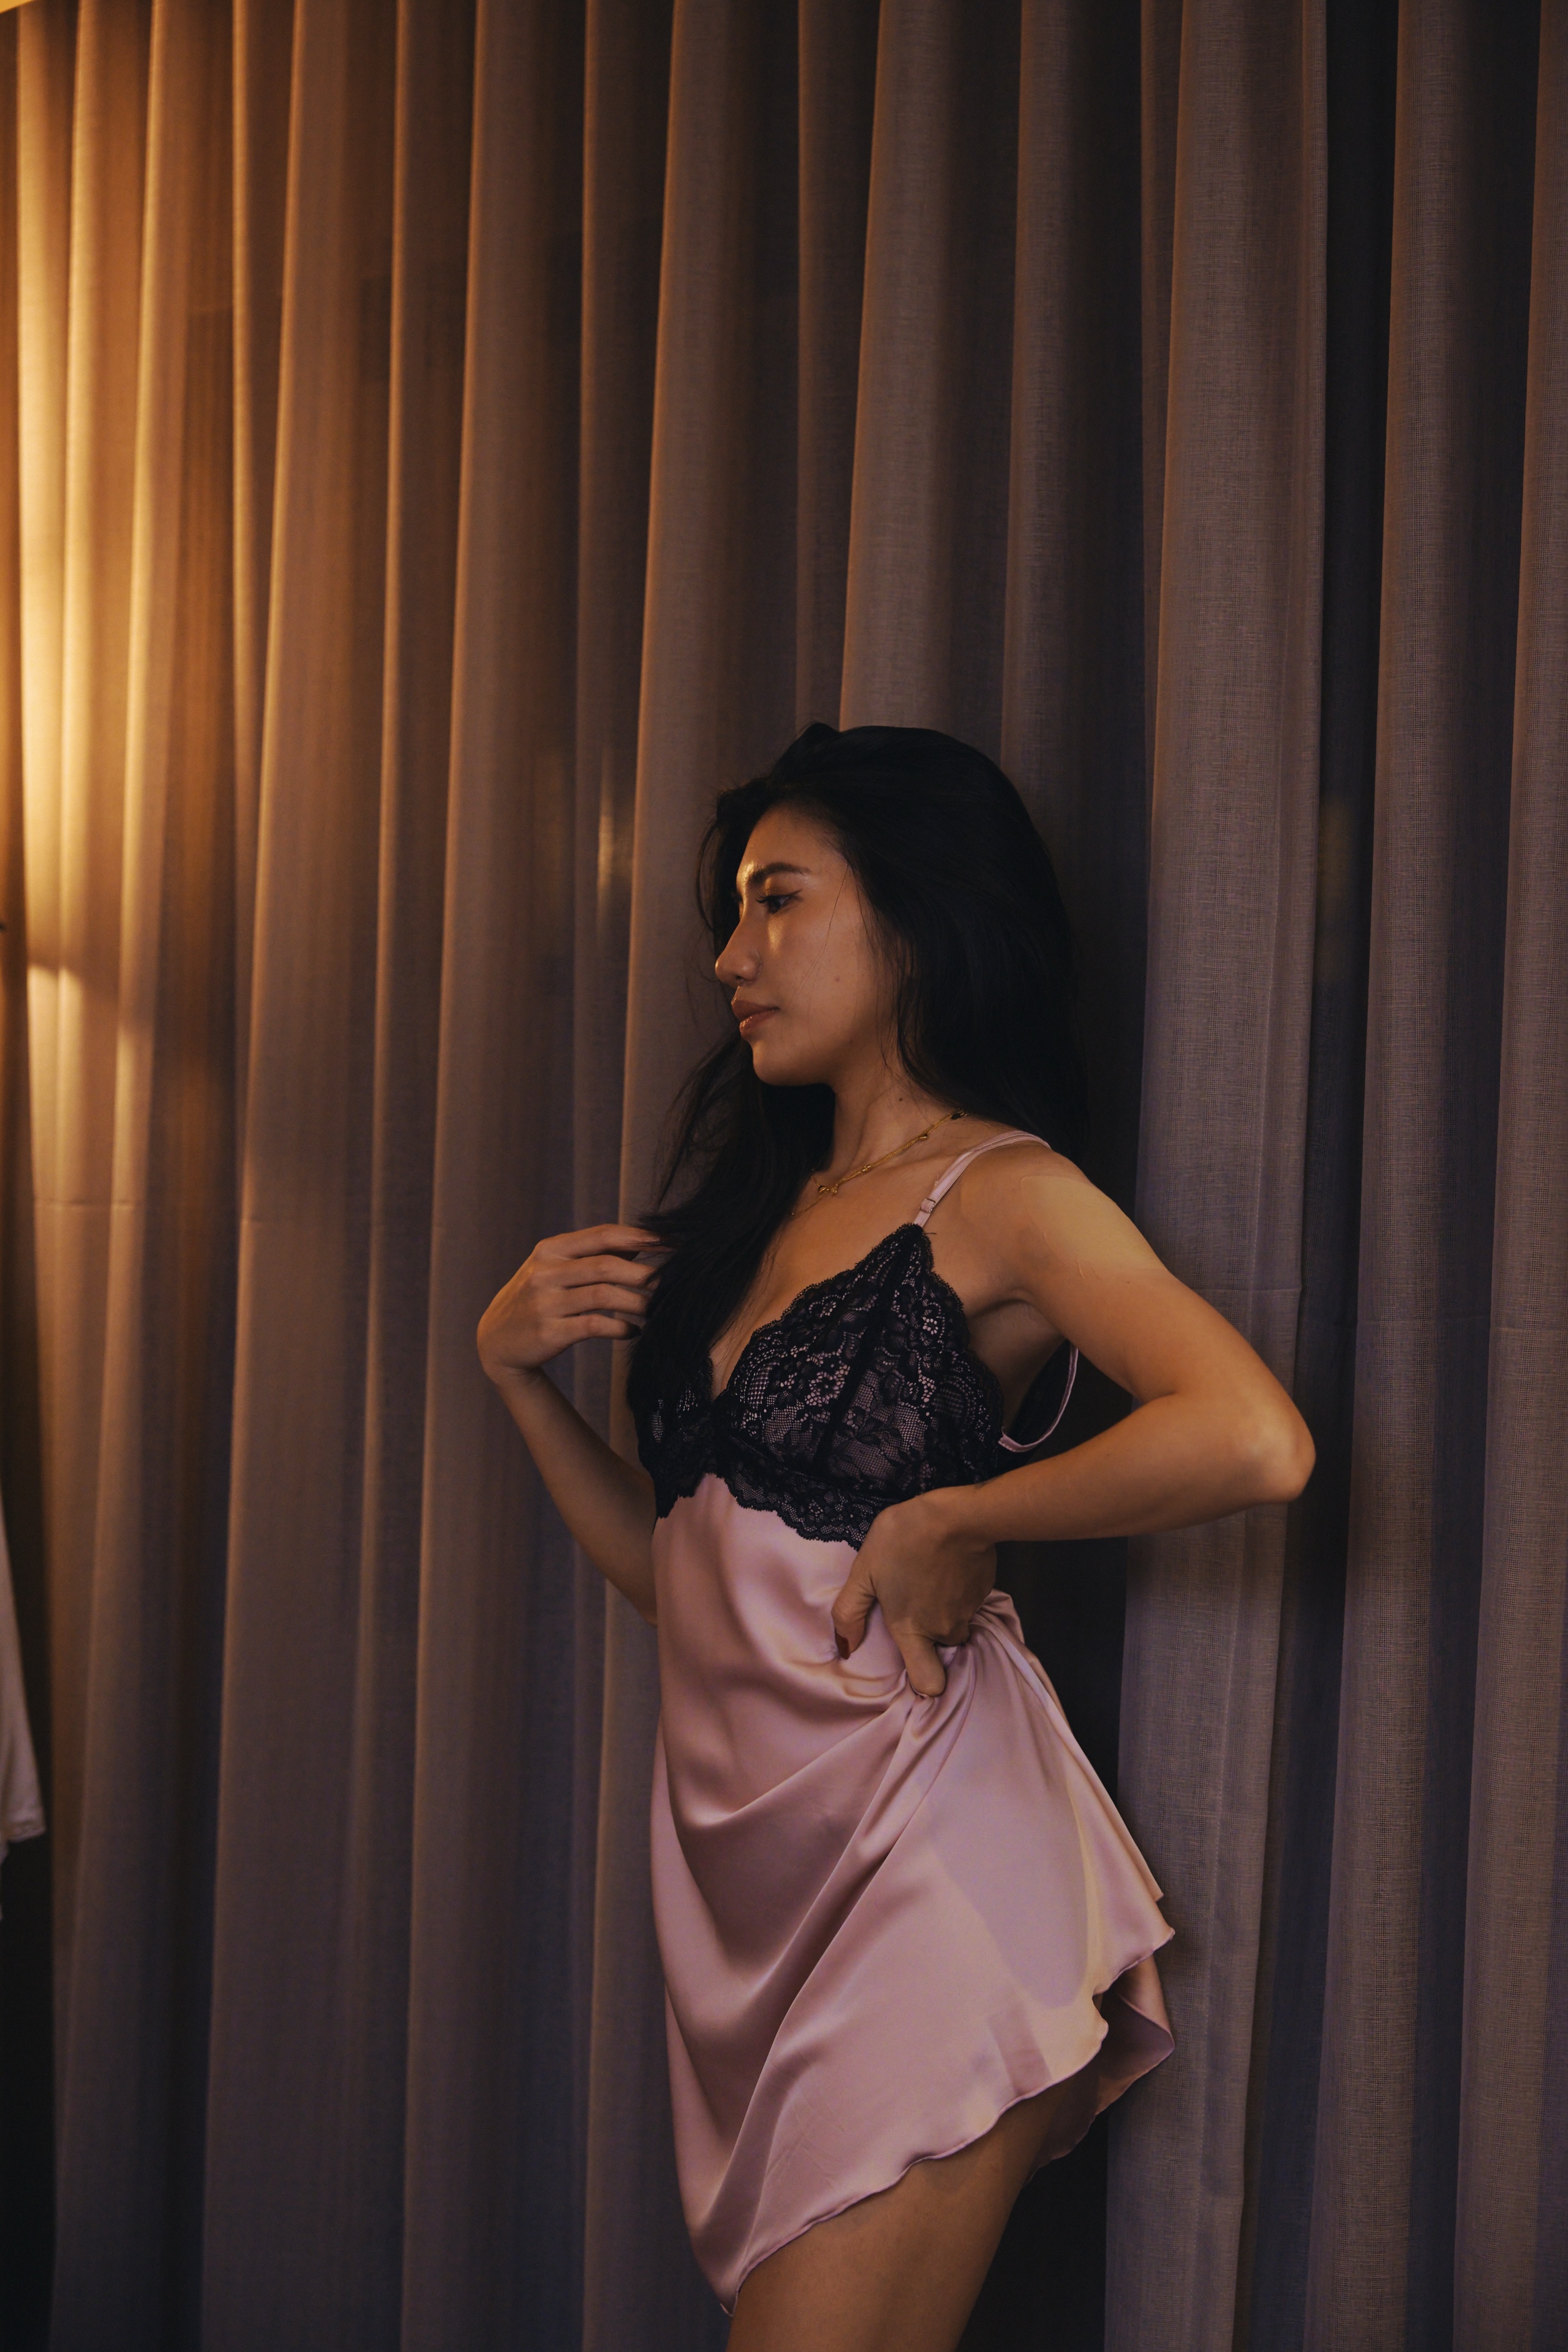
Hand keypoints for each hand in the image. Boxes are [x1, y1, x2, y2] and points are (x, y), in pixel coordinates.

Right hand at [476, 1224, 665, 1383]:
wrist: (497, 1340)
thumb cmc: (538, 1298)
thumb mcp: (555, 1269)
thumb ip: (593, 1255)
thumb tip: (644, 1242)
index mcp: (550, 1249)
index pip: (602, 1235)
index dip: (640, 1238)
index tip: (672, 1243)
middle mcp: (545, 1272)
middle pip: (606, 1265)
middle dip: (645, 1274)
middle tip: (674, 1282)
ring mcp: (545, 1302)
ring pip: (604, 1295)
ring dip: (638, 1302)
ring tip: (657, 1309)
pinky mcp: (549, 1332)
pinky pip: (594, 1326)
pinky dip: (620, 1327)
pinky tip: (633, 1331)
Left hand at [830, 1490, 997, 1699]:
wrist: (956, 1515)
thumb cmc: (903, 1540)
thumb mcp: (864, 1571)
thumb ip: (850, 1612)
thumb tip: (845, 1648)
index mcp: (912, 1630)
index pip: (930, 1683)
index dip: (925, 1681)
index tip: (916, 1660)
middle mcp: (944, 1629)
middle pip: (941, 1646)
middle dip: (930, 1628)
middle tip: (915, 1596)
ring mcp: (969, 1611)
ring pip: (956, 1620)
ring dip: (945, 1605)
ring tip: (929, 1573)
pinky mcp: (985, 1590)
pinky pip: (970, 1599)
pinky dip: (960, 1587)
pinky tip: (948, 1562)